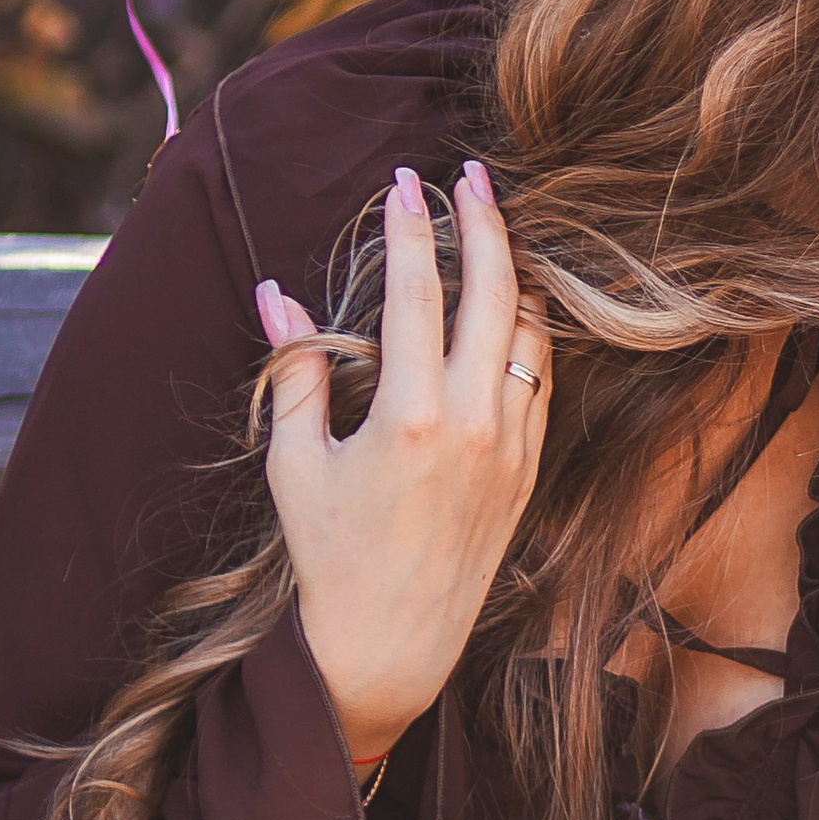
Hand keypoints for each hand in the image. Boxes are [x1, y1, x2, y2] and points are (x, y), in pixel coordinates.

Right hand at [257, 159, 549, 768]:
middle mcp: (474, 425)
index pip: (418, 294)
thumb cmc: (329, 555)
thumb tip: (276, 297)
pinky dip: (532, 335)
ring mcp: (510, 449)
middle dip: (486, 224)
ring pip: (531, 335)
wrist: (388, 643)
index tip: (407, 182)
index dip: (413, 229)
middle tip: (472, 176)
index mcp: (412, 416)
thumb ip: (297, 373)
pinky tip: (516, 307)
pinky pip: (542, 383)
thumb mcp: (296, 463)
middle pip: (494, 294)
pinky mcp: (526, 473)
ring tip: (499, 229)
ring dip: (516, 275)